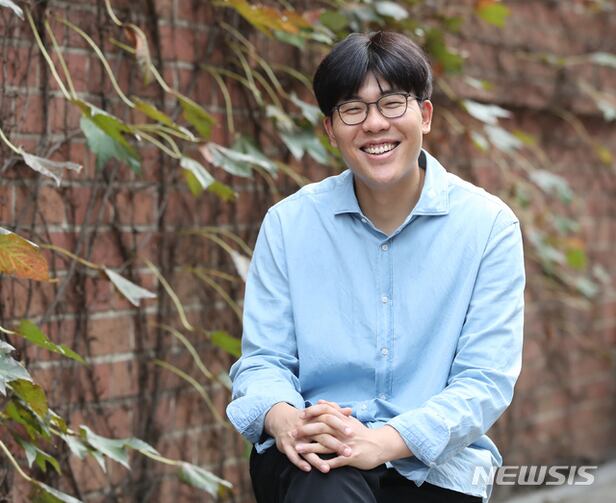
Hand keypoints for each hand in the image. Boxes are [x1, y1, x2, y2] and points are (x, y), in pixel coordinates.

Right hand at [264, 402, 352, 472]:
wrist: (280, 418)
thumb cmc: (304, 418)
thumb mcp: (317, 413)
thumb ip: (334, 412)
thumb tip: (349, 410)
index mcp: (313, 418)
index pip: (329, 420)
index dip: (340, 426)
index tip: (352, 433)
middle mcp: (305, 428)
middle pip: (322, 436)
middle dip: (335, 445)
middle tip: (348, 453)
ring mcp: (295, 437)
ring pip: (307, 449)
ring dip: (316, 460)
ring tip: (327, 469)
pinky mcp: (286, 445)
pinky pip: (292, 456)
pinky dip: (300, 462)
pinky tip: (308, 470)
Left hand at [294, 401, 412, 470]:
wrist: (380, 444)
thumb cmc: (361, 432)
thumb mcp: (349, 418)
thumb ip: (334, 409)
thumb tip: (320, 401)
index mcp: (343, 420)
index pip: (326, 413)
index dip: (312, 413)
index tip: (300, 415)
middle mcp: (344, 431)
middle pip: (323, 428)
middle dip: (306, 431)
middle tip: (293, 433)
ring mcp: (347, 444)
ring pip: (326, 445)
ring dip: (311, 448)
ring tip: (298, 449)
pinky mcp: (351, 457)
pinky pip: (337, 461)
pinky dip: (326, 463)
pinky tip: (314, 466)